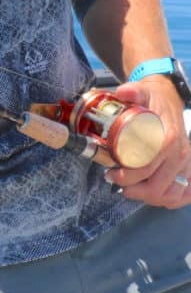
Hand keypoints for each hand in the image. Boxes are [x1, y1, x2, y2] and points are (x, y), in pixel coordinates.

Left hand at [104, 78, 190, 207]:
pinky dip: (169, 200)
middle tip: (117, 184)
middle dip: (134, 190)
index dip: (126, 176)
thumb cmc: (153, 99)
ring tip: (132, 190)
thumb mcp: (142, 92)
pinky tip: (153, 195)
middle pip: (157, 187)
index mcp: (168, 139)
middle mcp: (180, 155)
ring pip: (171, 195)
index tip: (110, 174)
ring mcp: (187, 164)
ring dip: (149, 198)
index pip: (146, 168)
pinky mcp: (189, 169)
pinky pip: (184, 194)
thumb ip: (132, 92)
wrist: (169, 99)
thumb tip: (123, 92)